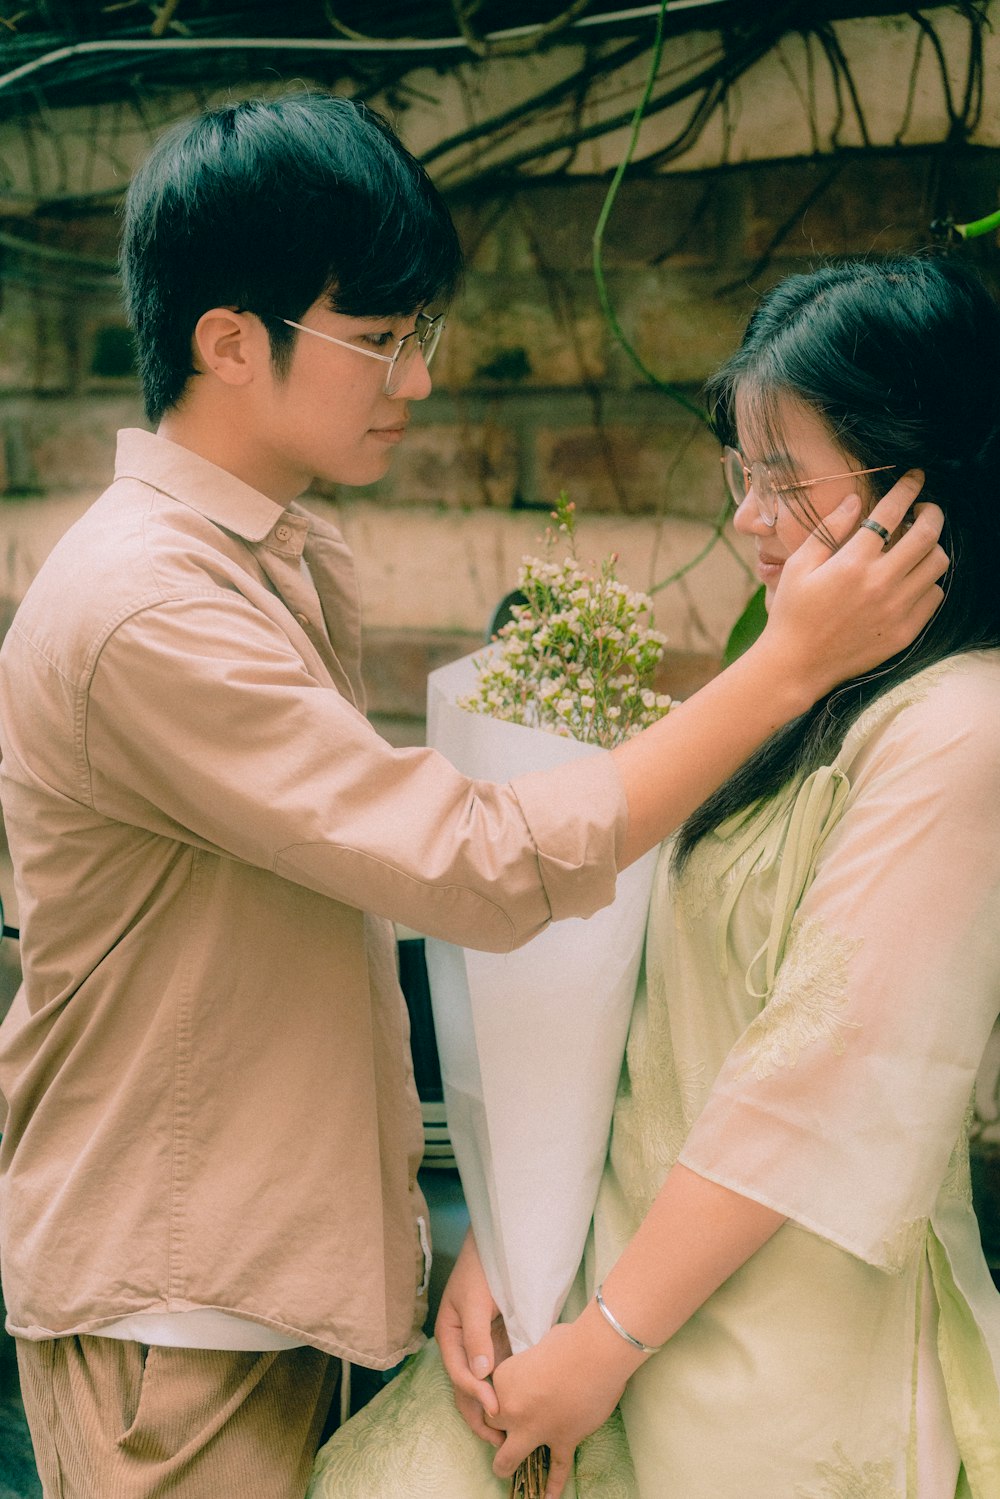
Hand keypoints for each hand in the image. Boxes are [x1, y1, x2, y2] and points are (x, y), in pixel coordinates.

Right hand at [435, 1228, 510, 1445]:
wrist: (498, 1246)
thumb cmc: (481, 1269)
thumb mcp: (475, 1301)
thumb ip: (477, 1338)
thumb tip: (480, 1375)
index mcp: (449, 1337)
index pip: (459, 1374)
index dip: (476, 1394)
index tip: (496, 1409)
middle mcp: (462, 1347)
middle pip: (466, 1389)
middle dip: (480, 1415)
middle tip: (501, 1439)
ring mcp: (480, 1348)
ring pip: (483, 1387)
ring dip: (493, 1409)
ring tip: (511, 1434)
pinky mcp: (499, 1345)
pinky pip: (500, 1374)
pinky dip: (506, 1392)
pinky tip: (520, 1407)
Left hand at [489, 1304, 642, 1498]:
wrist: (593, 1355)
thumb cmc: (567, 1341)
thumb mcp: (537, 1346)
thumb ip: (531, 1363)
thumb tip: (540, 1363)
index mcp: (503, 1381)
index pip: (491, 1395)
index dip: (501, 1394)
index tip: (511, 1392)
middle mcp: (513, 1410)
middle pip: (492, 1428)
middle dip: (497, 1428)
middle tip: (507, 1426)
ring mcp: (536, 1430)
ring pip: (508, 1459)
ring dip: (506, 1464)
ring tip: (506, 1469)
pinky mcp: (562, 1442)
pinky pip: (556, 1470)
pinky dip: (552, 1486)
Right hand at [760, 471, 947, 698]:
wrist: (797, 665)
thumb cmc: (793, 613)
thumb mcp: (800, 565)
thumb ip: (829, 530)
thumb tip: (855, 500)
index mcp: (852, 563)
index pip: (892, 513)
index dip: (907, 489)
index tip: (914, 478)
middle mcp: (881, 583)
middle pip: (927, 534)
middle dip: (931, 512)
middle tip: (925, 509)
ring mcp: (897, 609)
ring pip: (937, 564)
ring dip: (932, 547)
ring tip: (918, 545)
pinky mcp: (905, 630)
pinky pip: (934, 596)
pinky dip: (929, 581)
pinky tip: (912, 579)